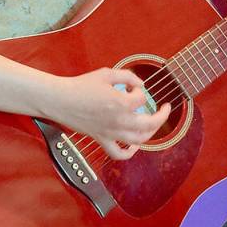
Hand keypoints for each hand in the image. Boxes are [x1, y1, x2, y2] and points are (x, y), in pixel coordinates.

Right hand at [50, 68, 170, 160]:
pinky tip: (134, 146)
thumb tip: (139, 84)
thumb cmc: (80, 86)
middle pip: (150, 123)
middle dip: (162, 115)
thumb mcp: (106, 73)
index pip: (142, 98)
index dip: (140, 89)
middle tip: (165, 109)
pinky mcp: (101, 139)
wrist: (60, 100)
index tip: (131, 86)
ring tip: (153, 125)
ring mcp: (111, 132)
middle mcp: (119, 120)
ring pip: (139, 140)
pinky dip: (129, 153)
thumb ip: (127, 76)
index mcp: (121, 103)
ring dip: (151, 133)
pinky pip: (118, 154)